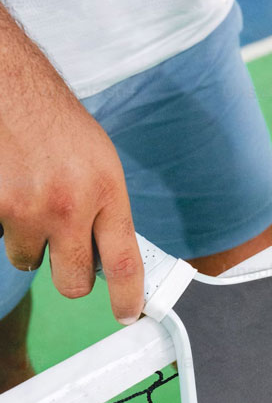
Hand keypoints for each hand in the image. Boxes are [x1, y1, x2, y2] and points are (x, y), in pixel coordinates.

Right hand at [0, 93, 142, 323]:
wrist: (13, 90)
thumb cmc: (59, 125)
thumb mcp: (101, 164)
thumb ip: (106, 211)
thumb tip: (110, 259)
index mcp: (105, 191)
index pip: (124, 263)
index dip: (128, 297)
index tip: (128, 313)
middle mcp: (68, 205)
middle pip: (72, 282)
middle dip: (70, 278)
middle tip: (67, 255)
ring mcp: (27, 209)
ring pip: (30, 261)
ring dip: (32, 242)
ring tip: (34, 200)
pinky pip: (2, 237)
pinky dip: (7, 222)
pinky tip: (14, 189)